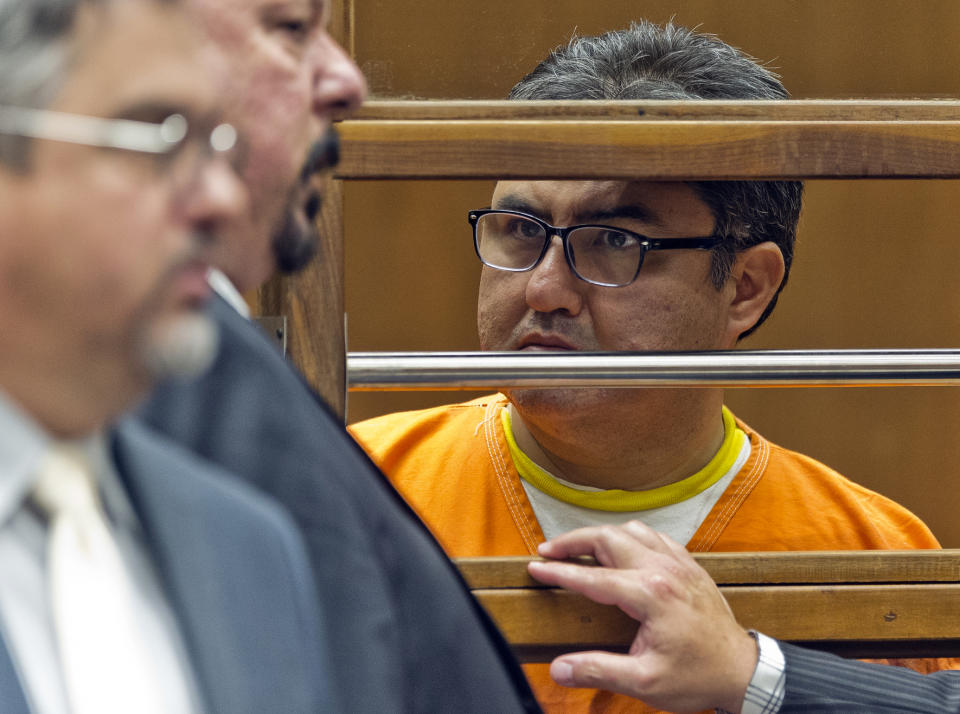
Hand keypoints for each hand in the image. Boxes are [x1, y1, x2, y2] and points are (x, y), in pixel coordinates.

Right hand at [527, 520, 756, 713]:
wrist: (741, 672)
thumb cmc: (698, 676)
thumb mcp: (644, 681)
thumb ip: (597, 670)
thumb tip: (559, 668)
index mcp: (650, 594)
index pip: (592, 576)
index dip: (559, 571)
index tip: (536, 568)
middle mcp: (664, 570)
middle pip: (608, 537)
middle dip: (574, 540)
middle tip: (549, 550)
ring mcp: (679, 564)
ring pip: (631, 530)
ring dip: (601, 534)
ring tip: (580, 547)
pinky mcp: (689, 565)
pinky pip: (654, 536)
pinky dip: (630, 536)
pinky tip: (622, 549)